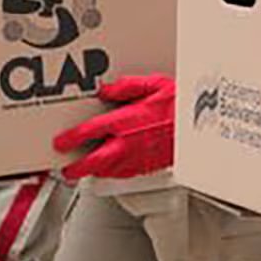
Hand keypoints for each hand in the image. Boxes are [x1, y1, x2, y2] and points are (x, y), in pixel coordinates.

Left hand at [53, 74, 175, 181]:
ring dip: (93, 172)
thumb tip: (107, 89)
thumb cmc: (181, 107)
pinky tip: (110, 170)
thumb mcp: (154, 85)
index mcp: (126, 121)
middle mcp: (128, 143)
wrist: (199, 129)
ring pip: (107, 171)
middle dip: (77, 168)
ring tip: (85, 170)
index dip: (72, 138)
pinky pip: (123, 174)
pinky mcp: (147, 167)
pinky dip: (112, 173)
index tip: (61, 142)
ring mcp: (137, 158)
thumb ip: (127, 87)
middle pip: (94, 162)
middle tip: (67, 169)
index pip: (90, 131)